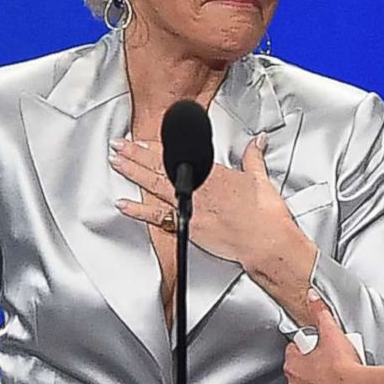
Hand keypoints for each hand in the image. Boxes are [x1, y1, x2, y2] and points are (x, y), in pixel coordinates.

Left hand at [111, 134, 298, 266]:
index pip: (179, 154)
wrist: (266, 243)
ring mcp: (191, 207)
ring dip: (133, 174)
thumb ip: (253, 157)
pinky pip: (158, 217)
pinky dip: (139, 212)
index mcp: (214, 173)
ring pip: (155, 186)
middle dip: (137, 155)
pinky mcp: (189, 227)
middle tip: (119, 146)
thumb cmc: (265, 215)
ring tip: (117, 163)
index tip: (141, 140)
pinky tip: (124, 205)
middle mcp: (198, 188)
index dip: (156, 147)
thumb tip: (257, 142)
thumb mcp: (260, 178)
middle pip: (161, 167)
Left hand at [283, 291, 367, 383]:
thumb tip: (313, 299)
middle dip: (314, 365)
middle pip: (301, 371)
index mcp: (293, 366)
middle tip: (331, 359)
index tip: (319, 345)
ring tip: (338, 375)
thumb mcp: (331, 332)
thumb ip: (320, 313)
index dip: (307, 346)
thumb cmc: (343, 368)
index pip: (294, 350)